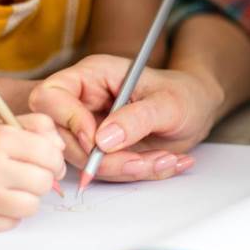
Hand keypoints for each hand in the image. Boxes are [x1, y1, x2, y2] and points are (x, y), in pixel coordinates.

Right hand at [0, 113, 65, 231]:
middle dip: (42, 180)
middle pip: (43, 182)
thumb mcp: (8, 126)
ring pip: (31, 206)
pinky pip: (12, 222)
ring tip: (14, 189)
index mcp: (0, 138)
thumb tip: (61, 149)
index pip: (50, 155)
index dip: (55, 161)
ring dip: (28, 199)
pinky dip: (10, 214)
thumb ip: (40, 127)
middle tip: (29, 176)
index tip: (49, 163)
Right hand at [29, 54, 223, 181]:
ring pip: (83, 162)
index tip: (97, 141)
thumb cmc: (185, 94)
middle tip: (141, 161)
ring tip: (164, 159)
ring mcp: (90, 128)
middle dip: (102, 159)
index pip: (51, 96)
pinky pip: (104, 172)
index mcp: (93, 76)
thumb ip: (137, 118)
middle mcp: (84, 102)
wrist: (198, 110)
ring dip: (123, 169)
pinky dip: (133, 174)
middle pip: (62, 138)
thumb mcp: (169, 103)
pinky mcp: (101, 151)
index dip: (68, 121)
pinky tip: (163, 161)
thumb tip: (102, 140)